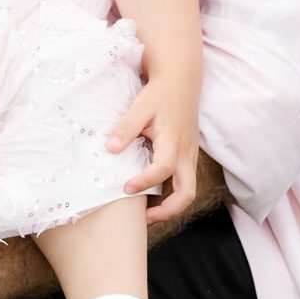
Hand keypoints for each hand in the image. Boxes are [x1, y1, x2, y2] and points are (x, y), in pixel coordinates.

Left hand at [107, 78, 198, 224]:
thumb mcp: (140, 106)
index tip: (125, 187)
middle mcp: (186, 152)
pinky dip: (172, 193)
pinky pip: (184, 181)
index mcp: (173, 140)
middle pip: (188, 193)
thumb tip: (109, 149)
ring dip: (171, 205)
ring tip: (147, 213)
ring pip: (188, 190)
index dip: (144, 181)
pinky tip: (152, 193)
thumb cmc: (160, 93)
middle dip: (168, 211)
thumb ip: (126, 128)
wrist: (181, 80)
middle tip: (145, 218)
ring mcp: (190, 156)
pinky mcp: (188, 156)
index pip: (163, 169)